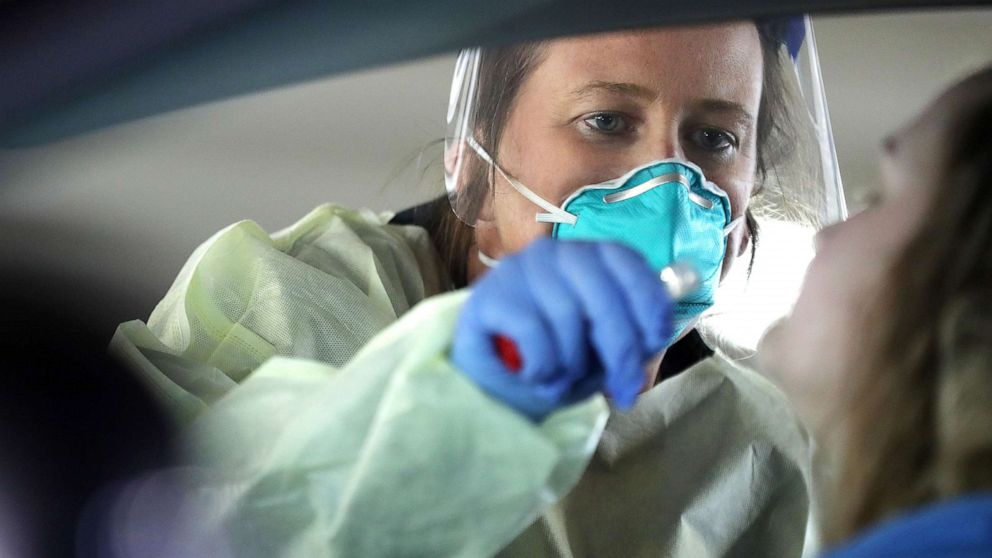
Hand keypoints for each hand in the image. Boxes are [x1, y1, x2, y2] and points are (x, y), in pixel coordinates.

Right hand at [451, 238, 672, 420]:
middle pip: (603, 297)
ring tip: (563, 381)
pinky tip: (536, 376)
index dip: (649, 306)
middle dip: (620, 351)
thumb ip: (630, 336)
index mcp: (590, 257)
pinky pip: (533, 332)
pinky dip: (543, 367)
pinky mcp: (490, 295)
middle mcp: (556, 253)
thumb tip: (650, 341)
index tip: (653, 344)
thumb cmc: (554, 357)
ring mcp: (519, 270)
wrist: (492, 380)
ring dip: (573, 364)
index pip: (630, 266)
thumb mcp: (601, 348)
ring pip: (567, 317)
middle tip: (624, 391)